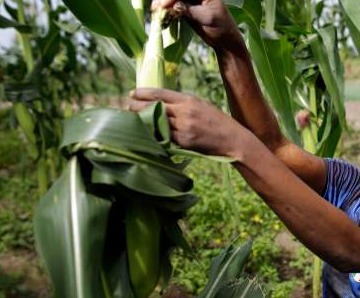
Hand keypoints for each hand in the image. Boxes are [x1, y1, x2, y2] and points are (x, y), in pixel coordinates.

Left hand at [128, 88, 247, 157]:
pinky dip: (155, 134)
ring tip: (134, 119)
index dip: (143, 93)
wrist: (232, 139)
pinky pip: (165, 137)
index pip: (160, 94)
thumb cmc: (217, 122)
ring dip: (144, 121)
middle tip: (127, 105)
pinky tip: (147, 133)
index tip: (132, 93)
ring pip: (157, 123)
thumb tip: (161, 103)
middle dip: (137, 106)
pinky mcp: (184, 142)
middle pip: (154, 107)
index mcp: (189, 99)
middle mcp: (185, 112)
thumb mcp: (201, 105)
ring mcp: (184, 128)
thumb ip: (182, 103)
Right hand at [151, 0, 241, 50]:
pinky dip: (166, 11)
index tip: (165, 5)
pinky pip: (172, 7)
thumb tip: (175, 6)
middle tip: (156, 9)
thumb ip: (191, 11)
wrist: (225, 41)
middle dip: (165, 0)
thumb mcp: (207, 18)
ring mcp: (190, 1)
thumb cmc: (221, 27)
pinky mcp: (185, 10)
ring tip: (156, 13)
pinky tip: (160, 17)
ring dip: (163, 5)